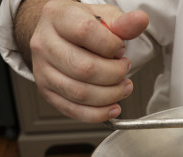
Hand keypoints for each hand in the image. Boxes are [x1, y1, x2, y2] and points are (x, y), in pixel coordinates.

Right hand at [19, 0, 148, 121]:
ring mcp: (43, 70)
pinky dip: (98, 114)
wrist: (57, 34)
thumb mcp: (103, 16)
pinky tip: (112, 107)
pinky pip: (73, 110)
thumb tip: (140, 20)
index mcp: (57, 17)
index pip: (85, 31)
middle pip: (84, 68)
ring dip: (110, 95)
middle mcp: (44, 44)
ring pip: (80, 93)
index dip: (110, 45)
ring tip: (123, 87)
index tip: (120, 49)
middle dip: (114, 74)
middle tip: (124, 70)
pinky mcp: (47, 92)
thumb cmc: (80, 25)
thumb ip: (122, 23)